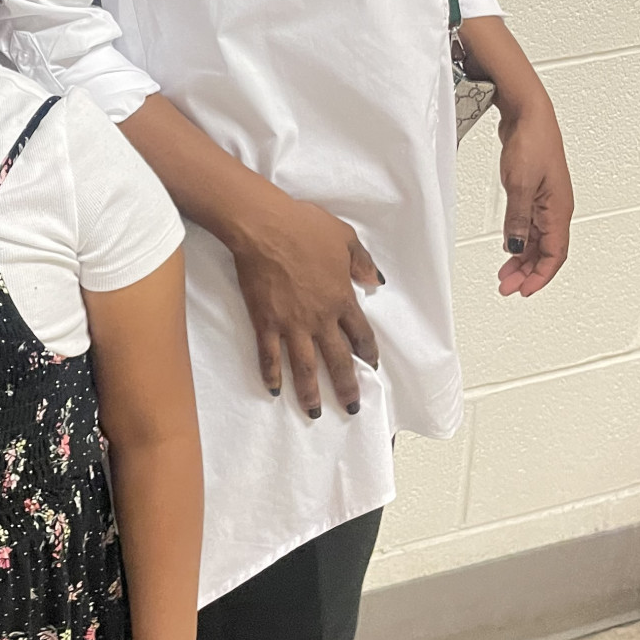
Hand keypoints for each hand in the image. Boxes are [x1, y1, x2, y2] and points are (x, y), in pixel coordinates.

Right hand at [233, 194, 381, 417]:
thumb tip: (375, 280)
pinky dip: (271, 374)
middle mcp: (320, 318)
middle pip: (338, 360)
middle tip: (351, 408)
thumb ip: (362, 262)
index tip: (371, 366)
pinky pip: (269, 354)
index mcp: (342, 298)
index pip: (360, 334)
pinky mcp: (265, 321)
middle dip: (346, 387)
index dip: (367, 352)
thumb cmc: (305, 226)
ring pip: (305, 366)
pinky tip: (273, 390)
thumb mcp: (345, 237)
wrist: (265, 226)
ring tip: (315, 412)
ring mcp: (292, 323)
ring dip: (311, 392)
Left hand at [495, 95, 572, 296]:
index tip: (523, 291)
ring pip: (537, 239)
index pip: (554, 255)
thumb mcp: (520, 185)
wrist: (528, 113)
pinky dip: (520, 239)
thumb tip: (516, 247)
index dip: (539, 277)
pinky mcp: (534, 190)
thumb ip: (518, 220)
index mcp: (559, 209)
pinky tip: (509, 245)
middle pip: (546, 251)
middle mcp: (555, 207)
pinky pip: (530, 224)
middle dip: (528, 273)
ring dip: (522, 258)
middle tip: (507, 287)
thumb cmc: (532, 141)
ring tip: (505, 273)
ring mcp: (545, 199)